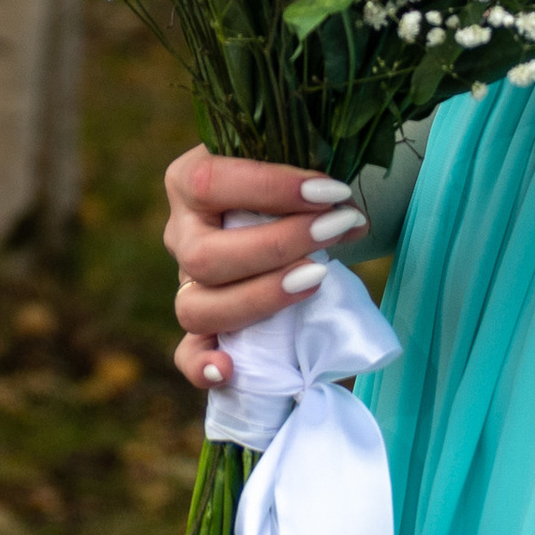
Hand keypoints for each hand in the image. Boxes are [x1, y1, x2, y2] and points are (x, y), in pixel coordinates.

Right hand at [165, 148, 367, 389]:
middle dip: (276, 246)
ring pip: (195, 308)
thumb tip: (353, 222)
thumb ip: (314, 180)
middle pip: (204, 256)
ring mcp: (186, 282)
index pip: (211, 183)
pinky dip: (202, 365)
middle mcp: (181, 233)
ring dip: (259, 299)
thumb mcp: (294, 163)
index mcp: (190, 181)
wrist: (278, 208)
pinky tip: (228, 370)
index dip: (271, 189)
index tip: (331, 192)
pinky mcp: (201, 322)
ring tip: (316, 280)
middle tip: (334, 230)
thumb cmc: (288, 179)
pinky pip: (186, 353)